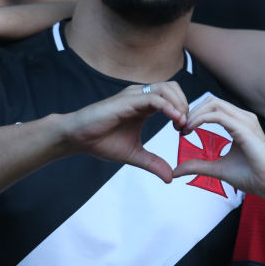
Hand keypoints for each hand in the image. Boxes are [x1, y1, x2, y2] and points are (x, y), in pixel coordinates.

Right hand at [61, 81, 188, 182]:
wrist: (78, 138)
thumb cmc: (101, 141)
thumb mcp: (134, 154)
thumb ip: (153, 163)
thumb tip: (170, 177)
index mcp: (144, 105)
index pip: (172, 97)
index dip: (184, 112)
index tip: (185, 131)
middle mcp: (141, 96)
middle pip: (173, 88)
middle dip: (185, 104)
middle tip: (186, 126)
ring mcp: (134, 96)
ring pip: (166, 88)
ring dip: (180, 104)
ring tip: (181, 124)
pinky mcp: (127, 101)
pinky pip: (154, 98)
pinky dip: (169, 108)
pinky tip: (174, 121)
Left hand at [171, 96, 264, 198]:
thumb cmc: (252, 176)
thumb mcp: (218, 169)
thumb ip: (199, 166)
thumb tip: (177, 170)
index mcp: (239, 123)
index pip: (213, 107)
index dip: (194, 115)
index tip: (182, 131)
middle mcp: (243, 118)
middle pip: (211, 101)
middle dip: (192, 111)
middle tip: (179, 128)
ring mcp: (245, 121)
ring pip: (213, 103)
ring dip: (194, 113)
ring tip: (184, 128)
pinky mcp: (244, 129)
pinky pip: (218, 115)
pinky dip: (201, 119)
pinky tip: (191, 129)